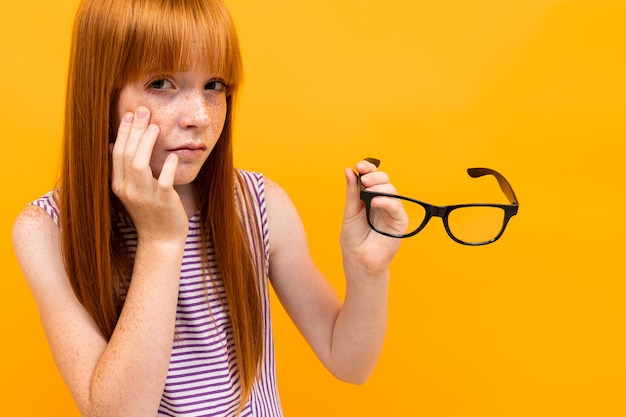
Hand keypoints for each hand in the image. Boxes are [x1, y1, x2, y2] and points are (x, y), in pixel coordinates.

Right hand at [111, 107, 187, 242]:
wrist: (161, 240)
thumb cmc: (150, 212)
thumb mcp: (131, 190)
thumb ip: (123, 170)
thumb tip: (112, 144)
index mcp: (119, 185)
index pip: (116, 153)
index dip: (123, 132)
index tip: (130, 114)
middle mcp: (128, 189)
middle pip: (126, 154)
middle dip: (133, 130)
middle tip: (143, 110)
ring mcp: (145, 196)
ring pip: (139, 165)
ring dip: (146, 144)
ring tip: (155, 127)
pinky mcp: (163, 202)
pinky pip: (164, 181)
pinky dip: (168, 167)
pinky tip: (172, 155)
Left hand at [340, 159, 404, 276]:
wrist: (358, 260)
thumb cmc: (353, 239)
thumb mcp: (350, 212)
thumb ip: (352, 192)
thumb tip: (349, 170)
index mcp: (369, 198)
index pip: (372, 178)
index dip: (368, 169)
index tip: (359, 166)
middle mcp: (382, 202)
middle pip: (384, 181)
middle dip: (374, 176)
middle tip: (365, 179)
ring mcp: (391, 211)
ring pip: (392, 190)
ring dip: (380, 187)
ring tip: (368, 189)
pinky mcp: (399, 222)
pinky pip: (396, 206)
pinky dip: (386, 201)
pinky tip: (375, 201)